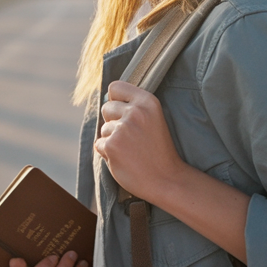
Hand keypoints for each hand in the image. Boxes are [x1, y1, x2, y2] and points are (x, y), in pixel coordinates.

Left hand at [94, 80, 185, 201]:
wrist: (167, 179)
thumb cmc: (158, 150)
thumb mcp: (154, 119)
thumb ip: (133, 107)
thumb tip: (106, 100)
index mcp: (147, 101)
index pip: (115, 87)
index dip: (115, 100)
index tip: (123, 112)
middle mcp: (135, 112)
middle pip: (106, 107)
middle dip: (113, 121)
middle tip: (131, 137)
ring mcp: (122, 129)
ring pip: (103, 129)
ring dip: (112, 140)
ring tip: (131, 151)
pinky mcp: (112, 145)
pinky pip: (99, 144)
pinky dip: (108, 153)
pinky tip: (124, 159)